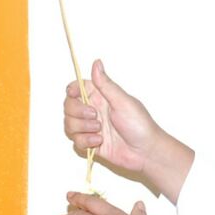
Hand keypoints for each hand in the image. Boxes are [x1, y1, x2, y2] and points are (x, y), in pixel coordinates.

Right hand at [63, 60, 193, 200]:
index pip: (77, 88)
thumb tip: (97, 62)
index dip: (72, 90)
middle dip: (77, 112)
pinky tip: (99, 142)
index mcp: (101, 97)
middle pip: (69, 106)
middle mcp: (94, 110)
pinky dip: (85, 141)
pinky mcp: (90, 143)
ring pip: (69, 124)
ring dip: (82, 128)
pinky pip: (76, 141)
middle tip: (95, 116)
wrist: (146, 152)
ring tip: (100, 131)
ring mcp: (91, 127)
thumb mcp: (123, 101)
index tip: (75, 94)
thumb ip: (106, 84)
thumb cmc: (140, 125)